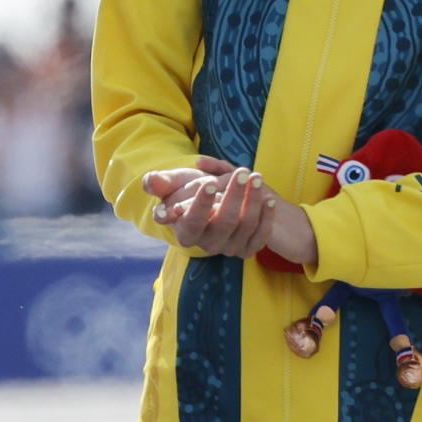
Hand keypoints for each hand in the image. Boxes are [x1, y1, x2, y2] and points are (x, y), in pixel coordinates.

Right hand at [143, 157, 314, 265]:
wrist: (209, 205)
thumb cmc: (186, 193)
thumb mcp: (172, 184)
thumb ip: (159, 182)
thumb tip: (151, 182)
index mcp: (185, 232)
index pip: (193, 221)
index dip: (201, 203)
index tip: (211, 182)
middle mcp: (207, 245)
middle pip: (224, 223)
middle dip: (235, 196)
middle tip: (243, 172)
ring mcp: (228, 249)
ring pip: (245, 226)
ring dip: (253, 201)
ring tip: (256, 177)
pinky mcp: (247, 249)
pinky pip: (260, 237)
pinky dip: (267, 218)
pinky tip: (269, 198)